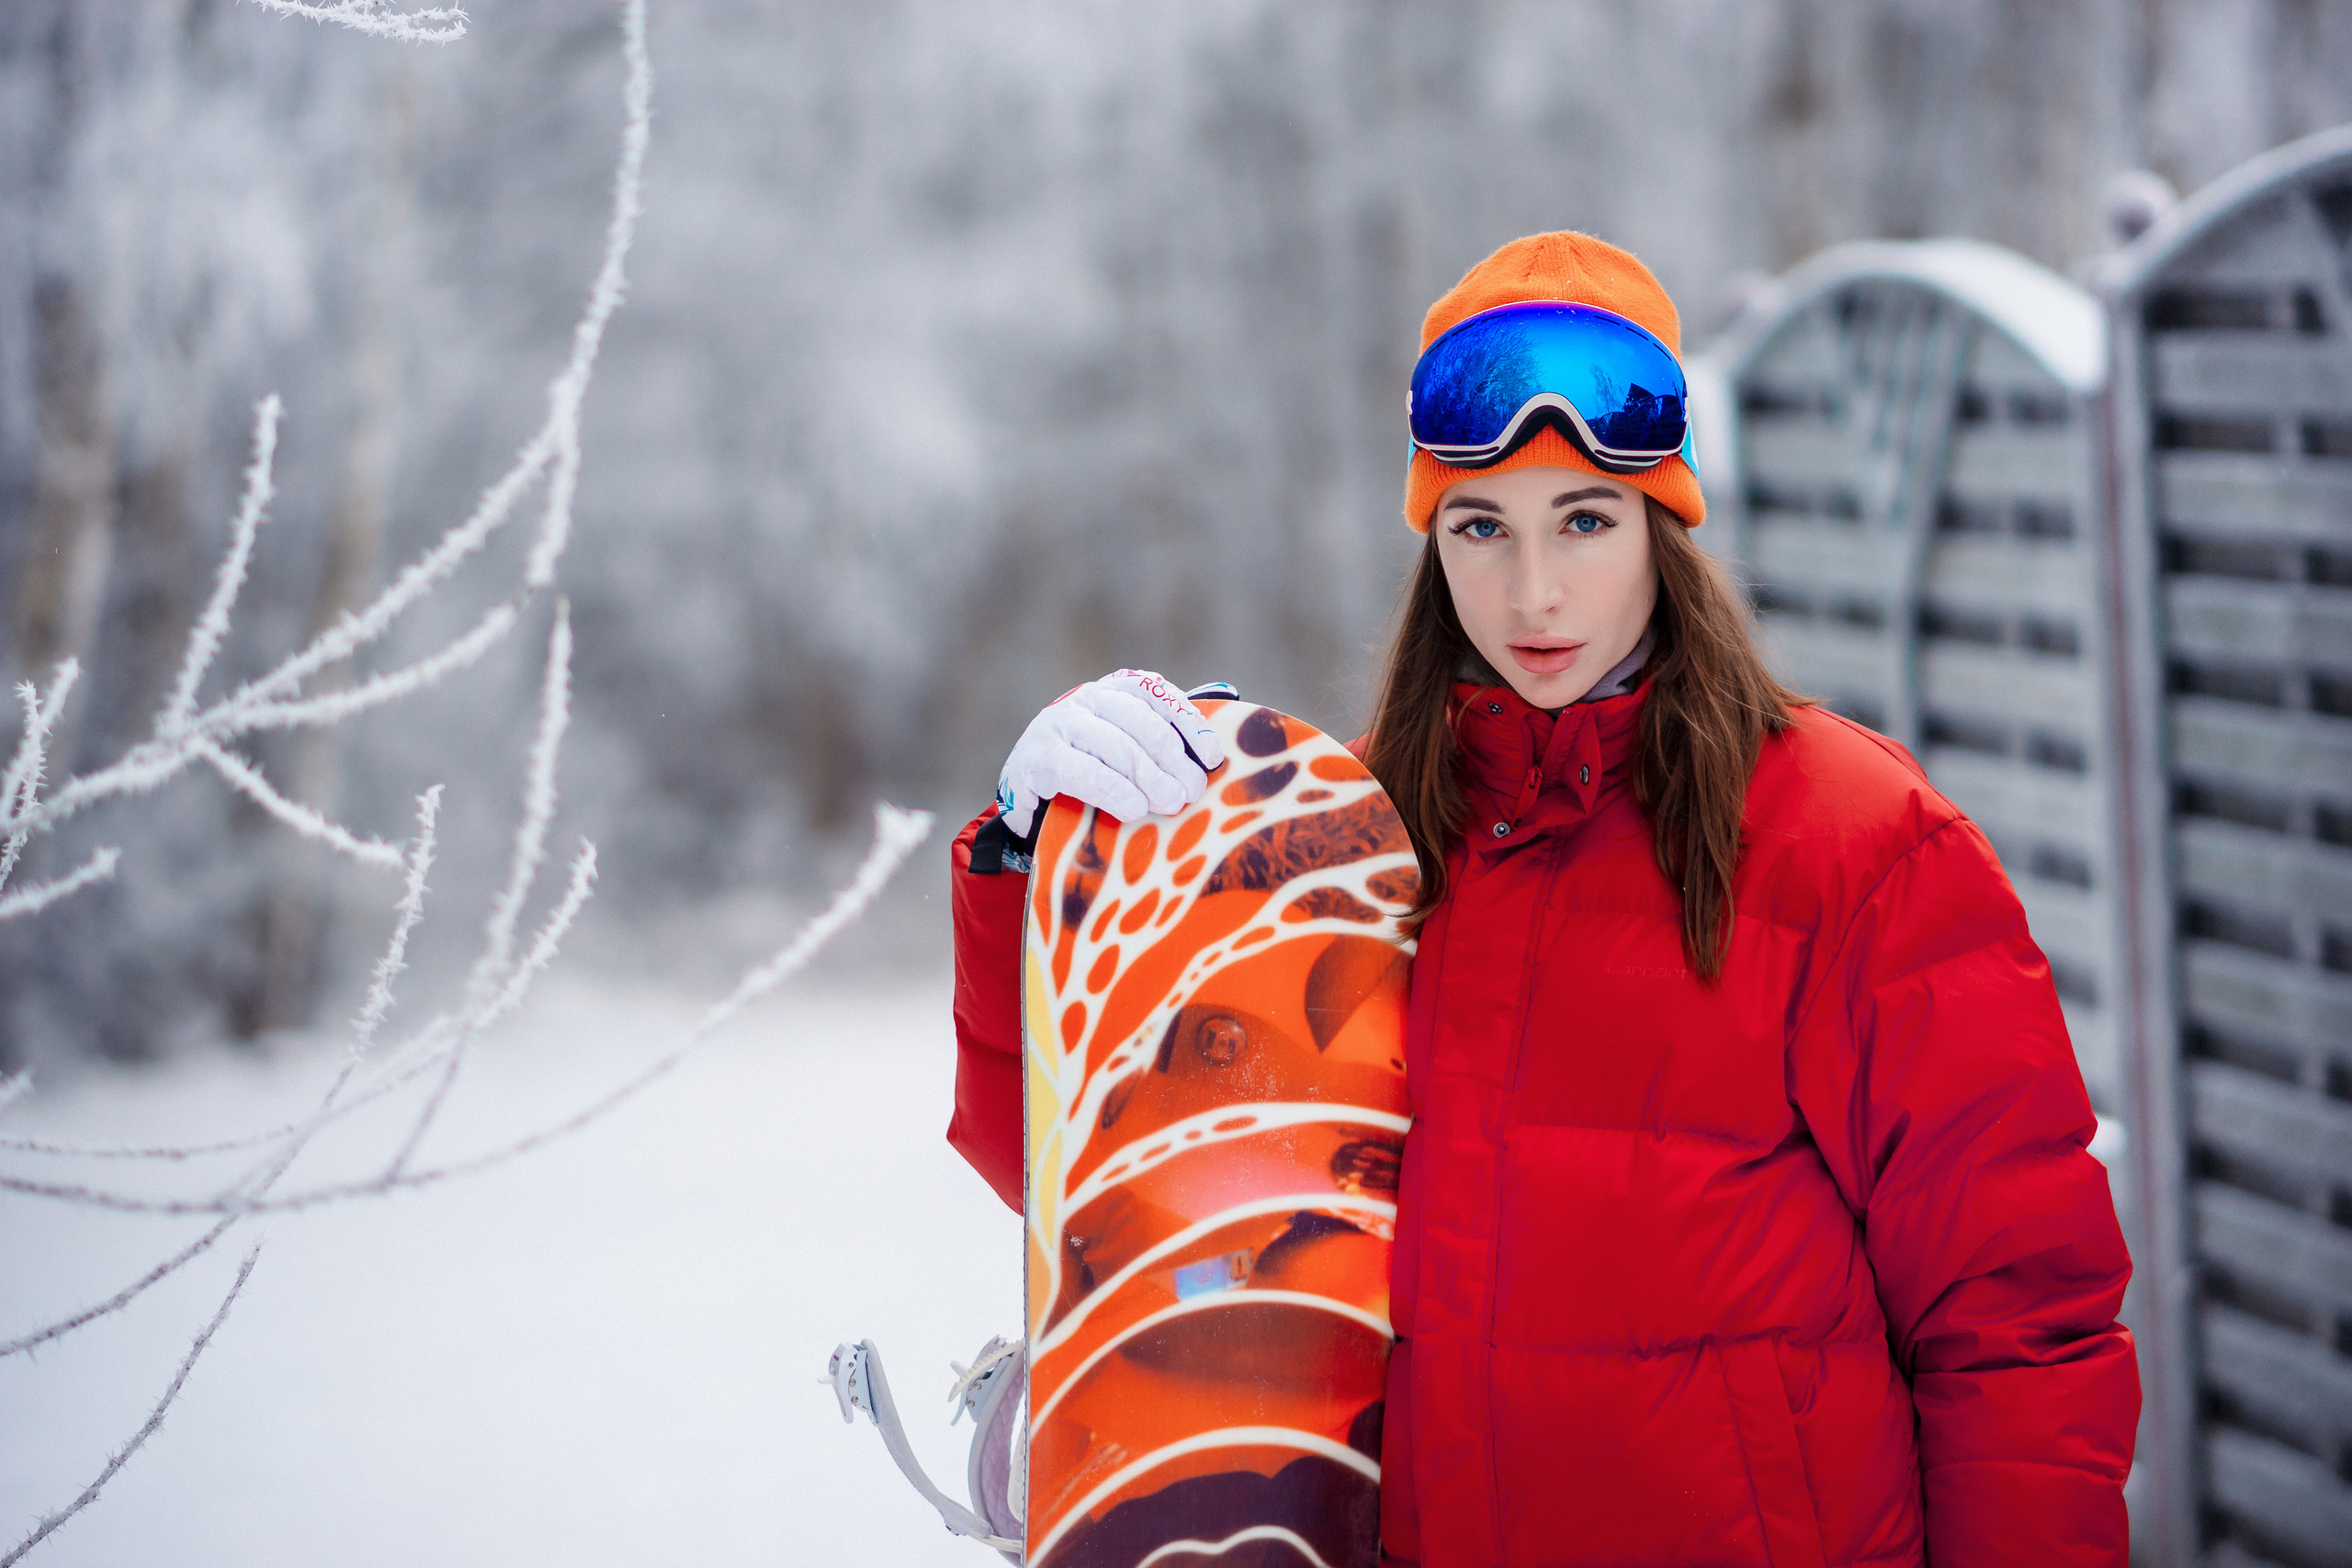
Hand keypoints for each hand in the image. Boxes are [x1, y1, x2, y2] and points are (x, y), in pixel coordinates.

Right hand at [995, 670, 1227, 836]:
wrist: (1029, 792)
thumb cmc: (1092, 770)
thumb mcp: (1127, 749)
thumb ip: (1164, 739)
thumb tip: (1218, 737)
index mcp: (1113, 690)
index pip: (1156, 692)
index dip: (1188, 722)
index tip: (1211, 758)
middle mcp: (1085, 699)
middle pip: (1138, 720)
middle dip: (1172, 758)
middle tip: (1192, 792)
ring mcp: (1057, 725)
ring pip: (1112, 744)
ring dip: (1147, 776)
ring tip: (1170, 803)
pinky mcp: (1036, 758)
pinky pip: (1079, 771)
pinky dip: (1112, 790)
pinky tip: (1134, 808)